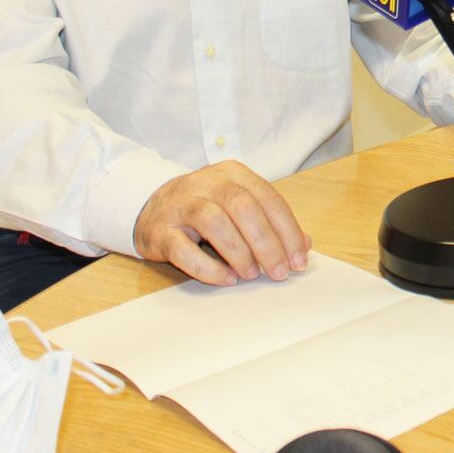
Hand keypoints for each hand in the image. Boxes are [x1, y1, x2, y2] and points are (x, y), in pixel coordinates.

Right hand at [132, 160, 311, 286]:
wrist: (149, 208)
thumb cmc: (203, 209)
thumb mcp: (238, 207)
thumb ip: (270, 222)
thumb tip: (304, 245)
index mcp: (232, 173)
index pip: (268, 198)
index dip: (287, 230)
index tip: (298, 260)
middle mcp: (206, 182)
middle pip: (243, 207)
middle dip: (267, 242)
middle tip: (279, 272)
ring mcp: (180, 204)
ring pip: (215, 221)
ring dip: (239, 252)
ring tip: (251, 274)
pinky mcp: (159, 230)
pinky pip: (183, 248)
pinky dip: (208, 266)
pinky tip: (226, 279)